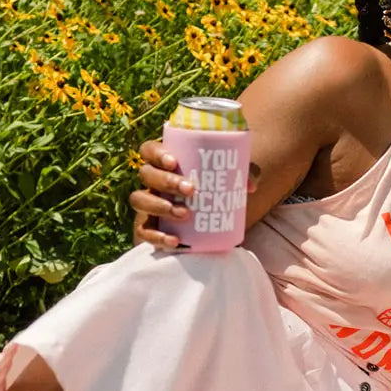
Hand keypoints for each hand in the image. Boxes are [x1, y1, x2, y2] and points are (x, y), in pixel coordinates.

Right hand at [130, 139, 259, 248]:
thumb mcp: (229, 179)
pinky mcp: (147, 227)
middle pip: (146, 174)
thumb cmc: (215, 190)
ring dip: (159, 206)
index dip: (157, 153)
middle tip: (191, 190)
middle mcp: (151, 181)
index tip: (175, 162)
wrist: (206, 222)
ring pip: (139, 199)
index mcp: (165, 163)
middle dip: (166, 181)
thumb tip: (251, 185)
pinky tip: (175, 240)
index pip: (149, 150)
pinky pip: (143, 231)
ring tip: (185, 214)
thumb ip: (244, 175)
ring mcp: (147, 203)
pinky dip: (157, 236)